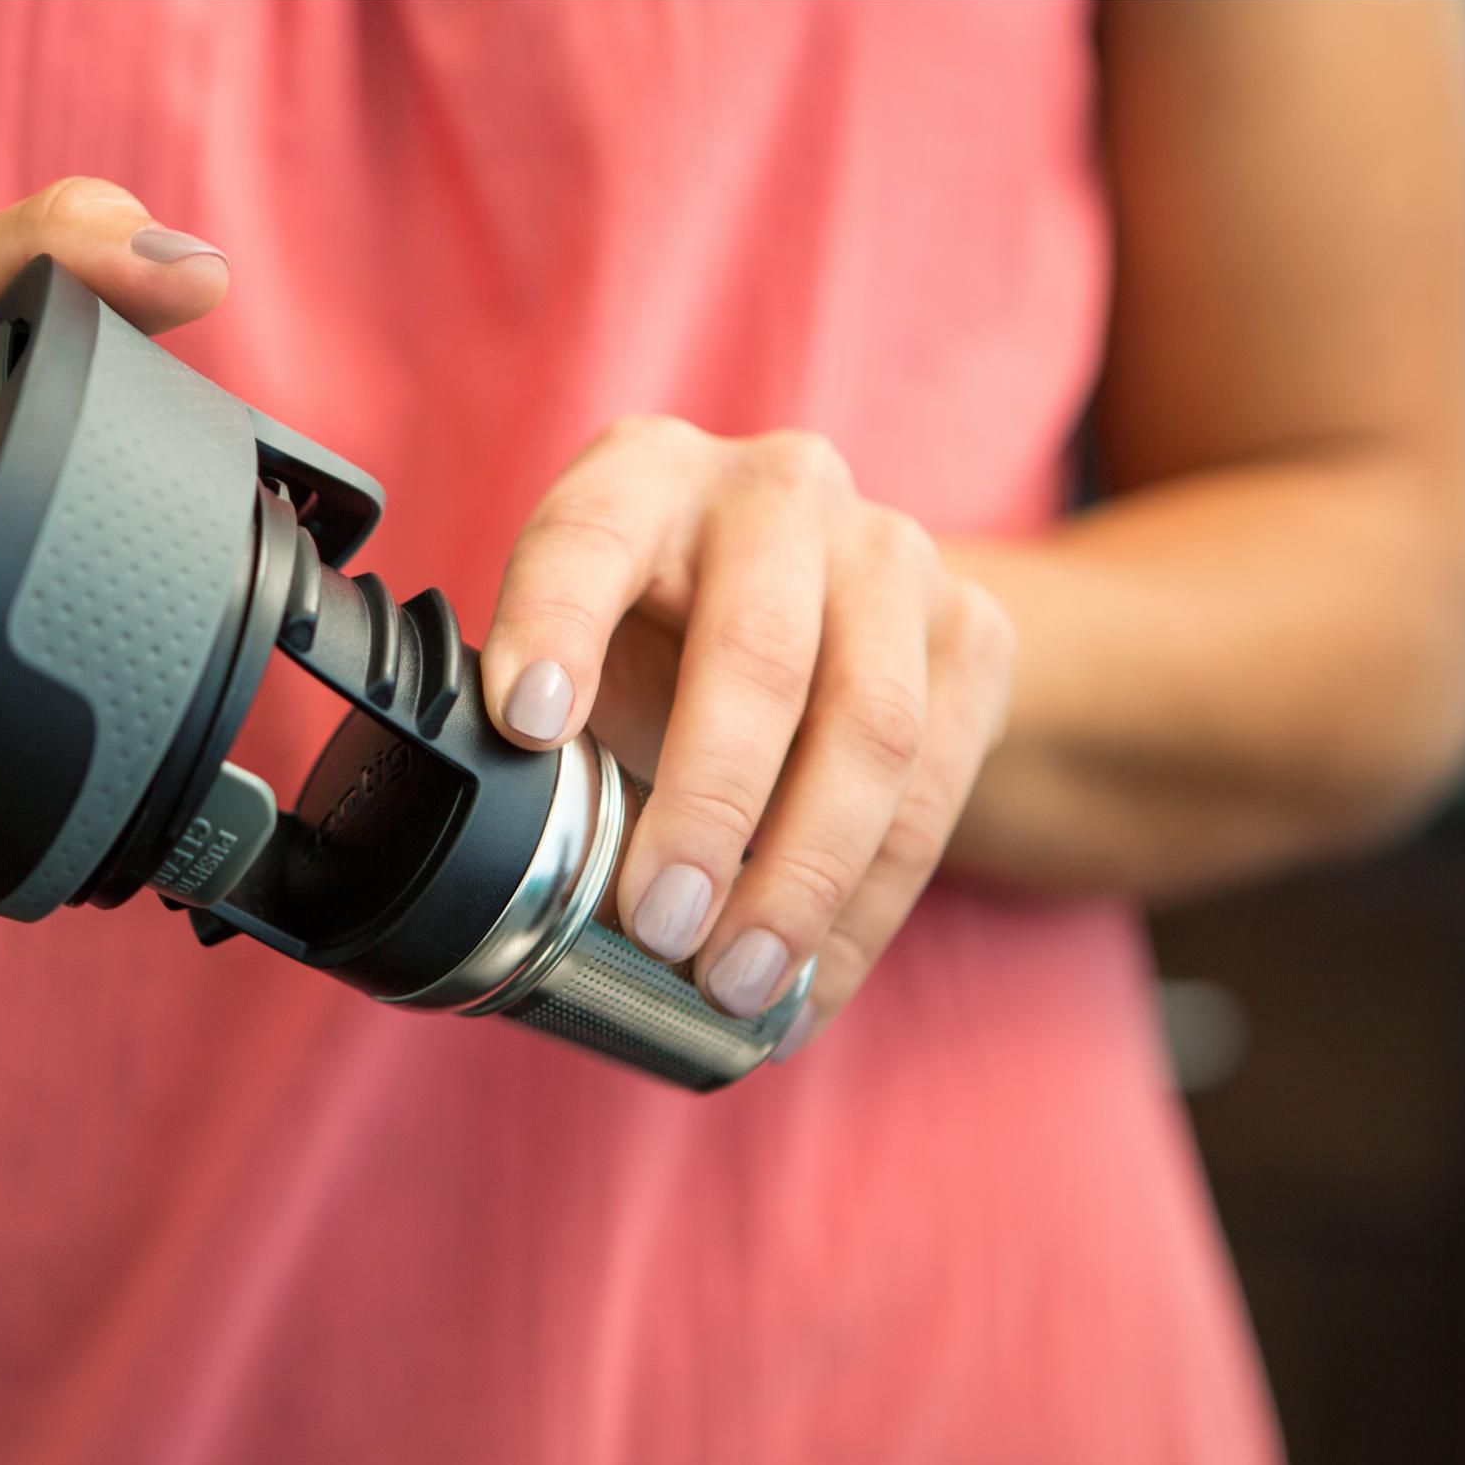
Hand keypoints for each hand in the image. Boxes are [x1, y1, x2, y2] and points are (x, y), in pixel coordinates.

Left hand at [478, 420, 1015, 1049]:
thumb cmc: (656, 641)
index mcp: (643, 476)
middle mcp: (776, 492)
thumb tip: (491, 875)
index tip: (527, 726)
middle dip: (709, 805)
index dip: (558, 627)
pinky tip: (807, 988)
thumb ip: (537, 730)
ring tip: (737, 983)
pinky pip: (935, 789)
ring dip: (802, 879)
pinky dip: (866, 909)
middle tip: (660, 926)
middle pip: (759, 652)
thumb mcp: (583, 649)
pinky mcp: (973, 633)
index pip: (590, 538)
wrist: (826, 607)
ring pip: (870, 727)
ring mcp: (891, 556)